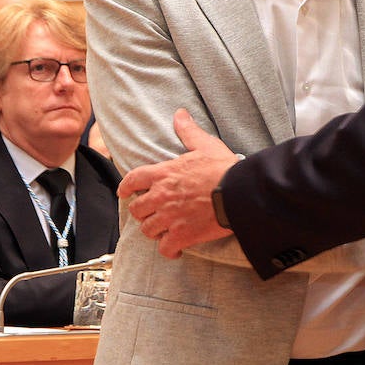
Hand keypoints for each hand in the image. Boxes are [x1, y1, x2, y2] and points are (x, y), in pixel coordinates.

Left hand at [121, 109, 238, 257]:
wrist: (239, 193)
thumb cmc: (223, 168)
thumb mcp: (205, 145)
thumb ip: (188, 131)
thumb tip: (180, 114)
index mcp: (164, 173)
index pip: (133, 179)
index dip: (125, 187)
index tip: (124, 192)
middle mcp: (161, 196)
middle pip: (136, 209)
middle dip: (142, 212)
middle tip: (151, 213)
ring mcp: (170, 217)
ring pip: (148, 230)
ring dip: (154, 231)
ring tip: (162, 231)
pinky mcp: (182, 235)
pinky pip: (165, 248)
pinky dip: (169, 251)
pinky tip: (175, 250)